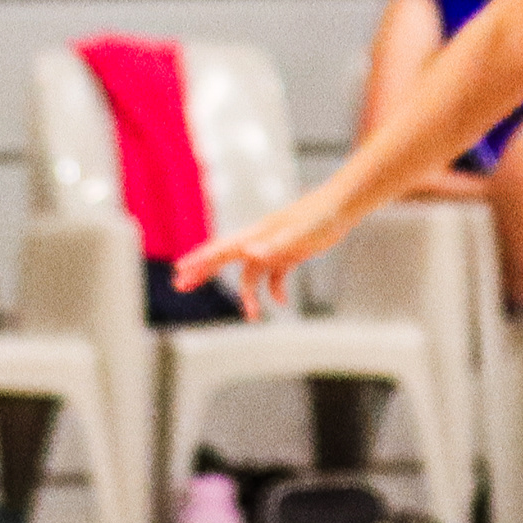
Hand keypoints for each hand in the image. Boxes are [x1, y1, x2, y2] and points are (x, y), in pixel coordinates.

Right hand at [174, 184, 357, 317]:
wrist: (343, 205)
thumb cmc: (321, 217)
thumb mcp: (298, 235)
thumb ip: (273, 245)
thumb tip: (248, 254)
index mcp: (257, 235)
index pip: (221, 249)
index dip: (199, 261)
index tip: (180, 270)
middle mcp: (260, 241)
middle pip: (224, 258)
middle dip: (203, 272)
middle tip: (181, 285)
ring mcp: (274, 246)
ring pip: (251, 273)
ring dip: (248, 295)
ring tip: (251, 317)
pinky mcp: (290, 252)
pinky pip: (274, 275)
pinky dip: (275, 289)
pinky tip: (282, 302)